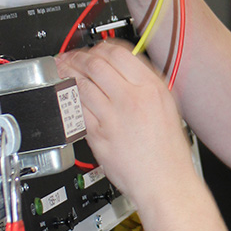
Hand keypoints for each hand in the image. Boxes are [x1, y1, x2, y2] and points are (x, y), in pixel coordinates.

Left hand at [56, 41, 194, 203]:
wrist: (164, 182)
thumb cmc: (168, 151)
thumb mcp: (168, 106)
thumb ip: (146, 85)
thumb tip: (126, 69)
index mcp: (151, 88)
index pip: (119, 54)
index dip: (101, 48)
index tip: (94, 50)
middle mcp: (132, 98)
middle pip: (96, 65)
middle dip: (79, 58)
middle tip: (71, 57)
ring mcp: (113, 116)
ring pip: (82, 84)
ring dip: (68, 73)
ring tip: (61, 69)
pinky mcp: (98, 135)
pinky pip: (77, 109)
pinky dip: (68, 98)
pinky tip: (64, 94)